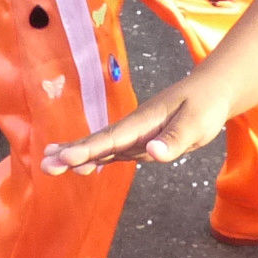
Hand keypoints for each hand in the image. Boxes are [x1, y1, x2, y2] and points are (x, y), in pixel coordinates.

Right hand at [41, 74, 231, 174]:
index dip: (88, 149)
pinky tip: (82, 166)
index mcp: (144, 121)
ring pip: (103, 147)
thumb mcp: (198, 123)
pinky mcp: (142, 141)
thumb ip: (174, 139)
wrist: (213, 91)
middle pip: (99, 142)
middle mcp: (135, 127)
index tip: (65, 157)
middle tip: (44, 164)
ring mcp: (137, 134)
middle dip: (72, 153)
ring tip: (49, 164)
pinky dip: (96, 158)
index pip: (112, 138)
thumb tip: (152, 155)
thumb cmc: (206, 104)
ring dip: (78, 156)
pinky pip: (115, 152)